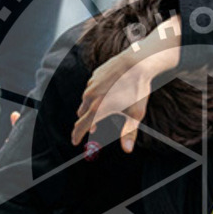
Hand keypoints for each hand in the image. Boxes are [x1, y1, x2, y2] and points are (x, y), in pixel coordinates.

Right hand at [72, 16, 181, 151]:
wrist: (137, 63)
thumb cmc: (137, 90)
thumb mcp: (135, 114)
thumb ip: (129, 133)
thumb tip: (127, 150)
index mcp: (98, 109)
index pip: (81, 126)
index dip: (77, 136)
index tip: (75, 142)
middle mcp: (91, 97)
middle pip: (82, 114)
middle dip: (87, 123)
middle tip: (94, 129)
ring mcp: (92, 85)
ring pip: (86, 101)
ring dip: (90, 108)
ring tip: (100, 112)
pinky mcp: (95, 75)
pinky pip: (91, 89)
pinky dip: (95, 95)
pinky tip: (105, 94)